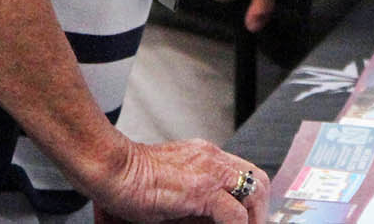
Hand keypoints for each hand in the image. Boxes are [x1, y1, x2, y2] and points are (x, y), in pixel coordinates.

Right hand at [86, 138, 268, 222]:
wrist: (112, 169)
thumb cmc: (130, 179)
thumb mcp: (171, 188)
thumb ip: (193, 201)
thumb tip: (209, 220)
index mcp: (206, 156)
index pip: (244, 173)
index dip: (252, 198)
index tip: (251, 219)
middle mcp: (212, 159)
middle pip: (257, 180)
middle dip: (260, 210)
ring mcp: (210, 171)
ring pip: (253, 193)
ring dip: (253, 219)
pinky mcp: (202, 189)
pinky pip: (234, 214)